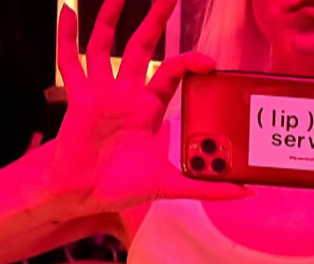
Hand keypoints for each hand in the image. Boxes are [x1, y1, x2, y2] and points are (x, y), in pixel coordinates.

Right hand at [49, 0, 248, 214]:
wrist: (85, 196)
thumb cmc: (121, 186)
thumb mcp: (171, 185)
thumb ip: (207, 186)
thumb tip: (246, 192)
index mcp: (147, 109)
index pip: (171, 73)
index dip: (189, 62)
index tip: (209, 61)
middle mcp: (125, 95)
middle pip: (142, 47)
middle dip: (155, 20)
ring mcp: (101, 94)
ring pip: (105, 46)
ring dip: (111, 17)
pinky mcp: (79, 99)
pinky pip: (70, 64)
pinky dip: (66, 39)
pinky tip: (68, 13)